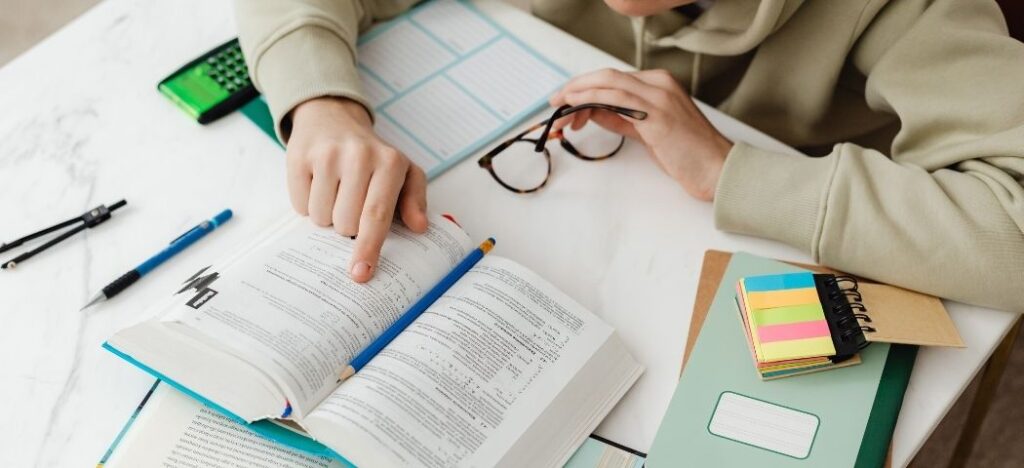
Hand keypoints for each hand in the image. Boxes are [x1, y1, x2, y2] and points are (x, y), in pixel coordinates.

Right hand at [286, 97, 427, 282]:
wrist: (333, 118)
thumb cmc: (373, 156)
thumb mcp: (404, 172)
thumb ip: (415, 200)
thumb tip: (419, 227)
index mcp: (390, 162)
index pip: (377, 215)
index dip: (368, 247)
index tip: (361, 273)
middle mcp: (359, 156)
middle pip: (346, 224)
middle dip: (348, 226)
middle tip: (352, 203)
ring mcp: (327, 155)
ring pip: (321, 218)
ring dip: (327, 216)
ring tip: (336, 191)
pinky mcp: (299, 156)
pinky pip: (300, 206)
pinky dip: (308, 203)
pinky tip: (318, 184)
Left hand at [549, 69, 732, 200]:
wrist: (718, 169)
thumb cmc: (688, 154)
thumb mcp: (648, 131)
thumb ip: (623, 118)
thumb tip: (594, 112)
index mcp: (660, 84)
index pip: (614, 79)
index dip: (585, 87)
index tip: (566, 101)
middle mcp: (660, 84)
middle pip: (607, 76)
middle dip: (576, 87)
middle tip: (554, 102)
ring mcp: (659, 97)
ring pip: (608, 83)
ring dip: (578, 94)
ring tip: (559, 109)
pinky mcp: (657, 115)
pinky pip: (617, 99)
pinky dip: (591, 99)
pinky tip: (576, 108)